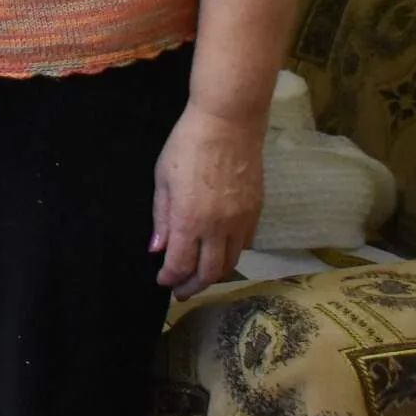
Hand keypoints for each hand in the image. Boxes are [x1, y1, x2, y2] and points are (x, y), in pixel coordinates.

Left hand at [151, 104, 265, 298]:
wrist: (229, 123)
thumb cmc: (187, 145)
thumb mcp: (163, 179)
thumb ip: (161, 217)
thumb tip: (158, 249)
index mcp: (189, 220)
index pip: (180, 265)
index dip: (170, 278)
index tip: (162, 281)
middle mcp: (217, 227)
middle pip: (209, 273)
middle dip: (193, 286)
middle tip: (181, 291)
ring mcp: (241, 221)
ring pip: (231, 262)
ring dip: (214, 275)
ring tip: (201, 276)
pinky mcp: (257, 211)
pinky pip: (245, 244)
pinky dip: (232, 254)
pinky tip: (220, 251)